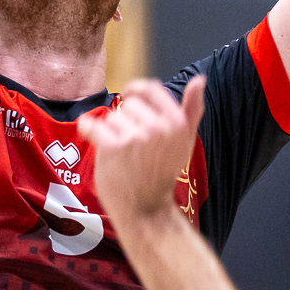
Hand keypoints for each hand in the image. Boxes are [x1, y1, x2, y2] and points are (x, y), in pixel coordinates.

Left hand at [81, 77, 204, 224]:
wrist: (146, 209)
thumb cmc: (164, 173)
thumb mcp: (185, 141)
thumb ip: (192, 110)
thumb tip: (200, 80)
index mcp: (176, 122)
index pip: (149, 87)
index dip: (135, 91)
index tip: (129, 100)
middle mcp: (158, 127)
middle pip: (129, 104)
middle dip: (127, 120)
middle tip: (134, 145)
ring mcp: (136, 137)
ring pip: (112, 116)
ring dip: (112, 131)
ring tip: (124, 153)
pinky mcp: (113, 147)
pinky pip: (93, 126)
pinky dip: (89, 130)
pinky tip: (92, 136)